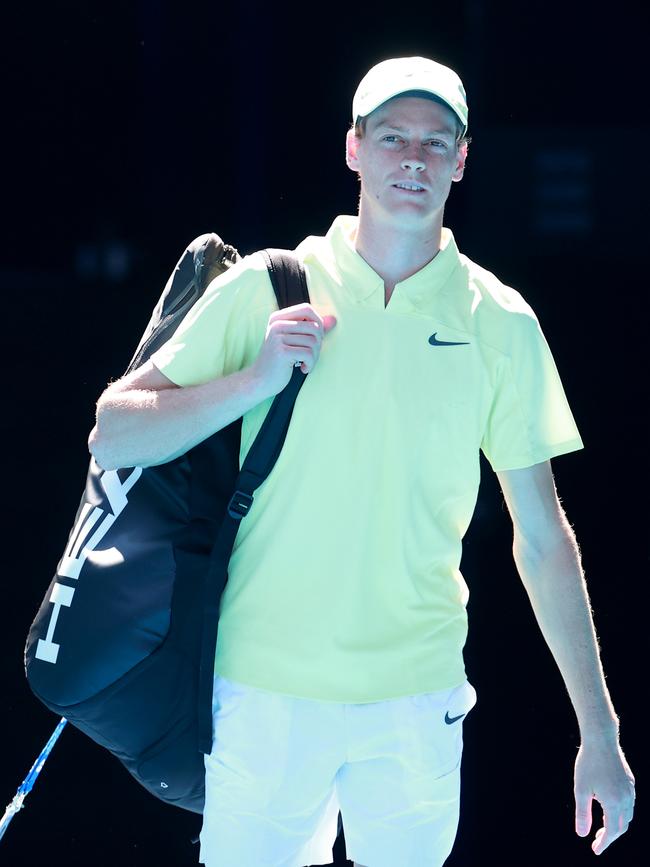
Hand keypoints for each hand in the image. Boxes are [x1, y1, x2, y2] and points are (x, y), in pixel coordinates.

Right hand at [251, 303, 336, 397]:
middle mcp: (276, 325)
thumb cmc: (279, 361)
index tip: (315, 338)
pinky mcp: (282, 352)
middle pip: (314, 327)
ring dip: (315, 356)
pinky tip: (303, 369)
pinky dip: (311, 364)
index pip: (307, 309)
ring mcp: (277, 338)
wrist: (259, 381)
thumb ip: (313, 329)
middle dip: (318, 344)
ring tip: (306, 363)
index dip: (318, 322)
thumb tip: (333, 319)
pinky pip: (309, 354)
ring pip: (313, 342)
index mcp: (277, 318)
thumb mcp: (294, 341)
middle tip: (310, 355)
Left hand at [574, 737, 634, 854]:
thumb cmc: (588, 763)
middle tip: (597, 839)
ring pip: (628, 816)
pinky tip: (610, 808)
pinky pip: (629, 804)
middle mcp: (626, 798)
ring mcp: (630, 790)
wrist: (601, 740)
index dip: (604, 843)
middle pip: (622, 826)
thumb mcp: (581, 789)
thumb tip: (582, 835)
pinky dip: (621, 812)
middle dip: (610, 836)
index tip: (595, 850)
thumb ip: (582, 813)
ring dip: (617, 824)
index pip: (612, 831)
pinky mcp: (630, 782)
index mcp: (614, 803)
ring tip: (602, 826)